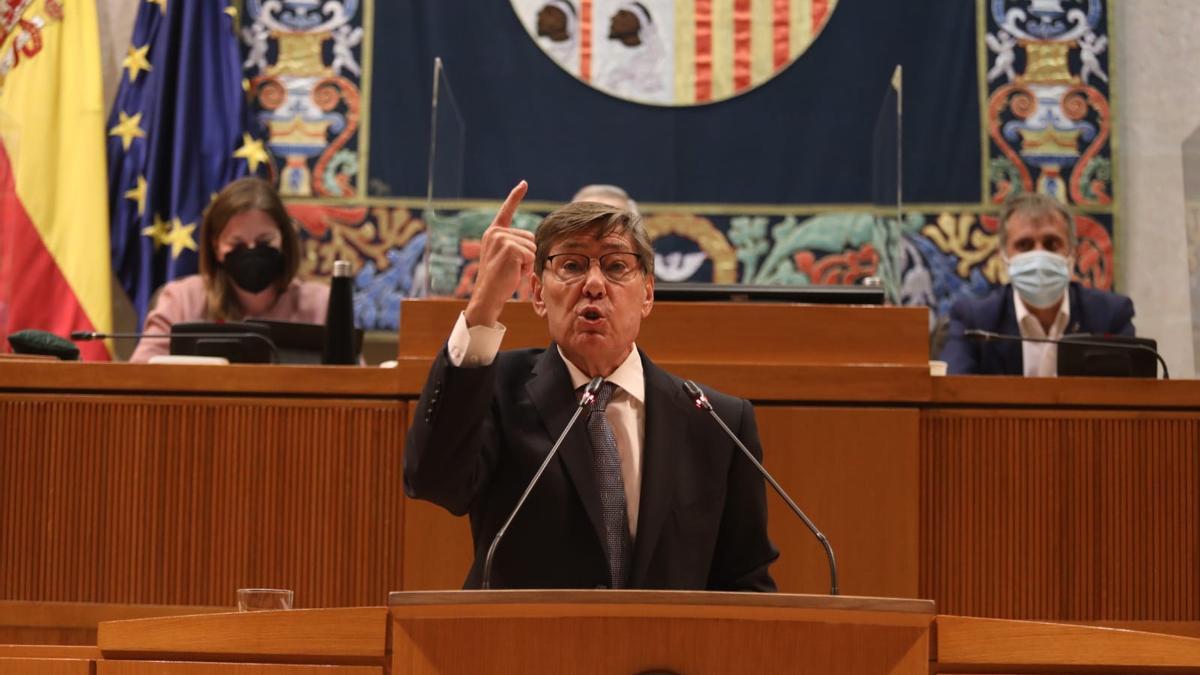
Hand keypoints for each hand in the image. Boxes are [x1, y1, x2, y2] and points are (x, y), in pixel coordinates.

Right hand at [465, 181, 533, 326]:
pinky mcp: (510, 249)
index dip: (516, 196)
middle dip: (527, 254)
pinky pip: (531, 255)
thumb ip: (515, 244)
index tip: (524, 183)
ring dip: (527, 262)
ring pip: (532, 247)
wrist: (487, 295)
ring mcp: (502, 240)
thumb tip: (534, 242)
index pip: (506, 210)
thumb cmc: (499, 280)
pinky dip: (526, 267)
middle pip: (530, 238)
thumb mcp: (504, 256)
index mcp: (493, 232)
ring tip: (511, 270)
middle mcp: (496, 233)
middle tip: (511, 267)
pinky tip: (513, 272)